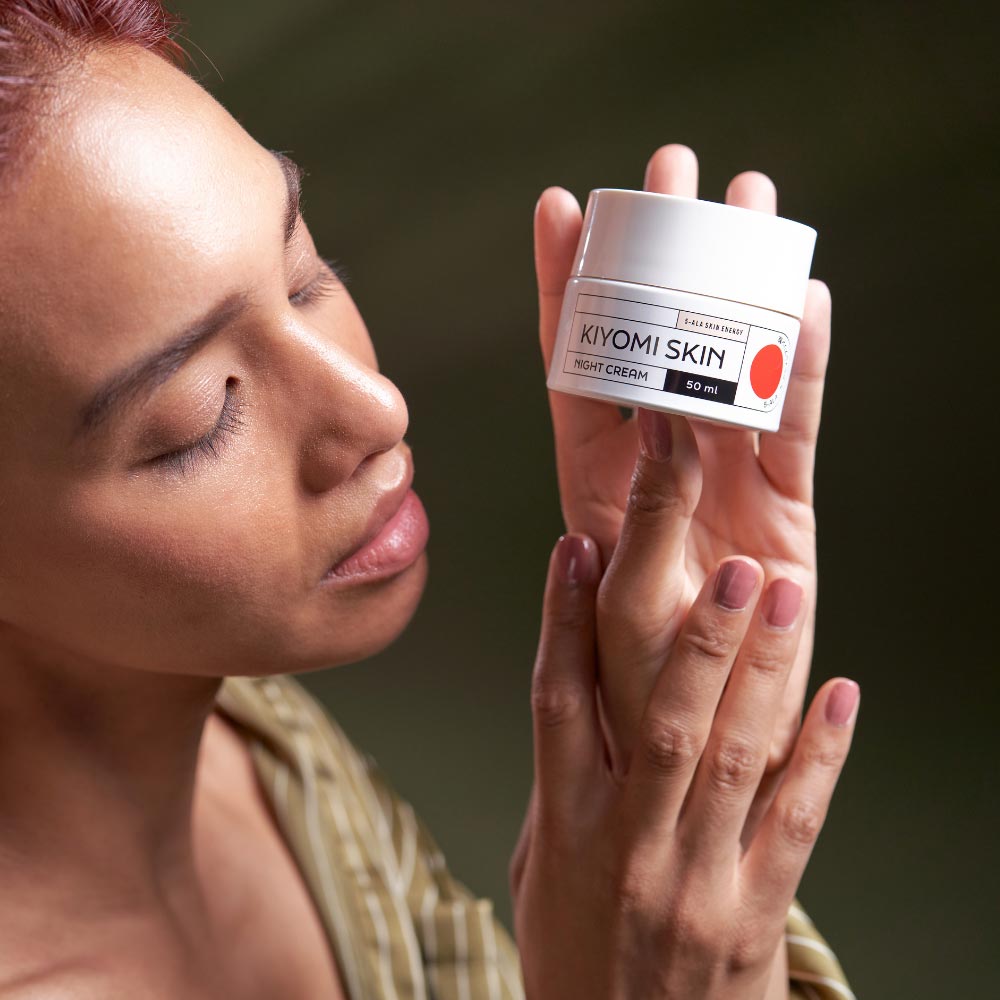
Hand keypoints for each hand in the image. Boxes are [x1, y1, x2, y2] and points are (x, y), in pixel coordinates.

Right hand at [510, 532, 858, 999]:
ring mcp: (695, 880)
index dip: (565, 620)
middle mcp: (628, 846)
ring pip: (732, 759)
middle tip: (728, 566)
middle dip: (698, 637)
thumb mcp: (542, 869)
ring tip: (786, 597)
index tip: (578, 551)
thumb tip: (578, 699)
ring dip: (764, 673)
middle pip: (662, 722)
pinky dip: (820, 755)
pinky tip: (842, 696)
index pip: (558, 703)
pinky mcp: (753, 915)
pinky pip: (794, 823)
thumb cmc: (577, 954)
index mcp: (566, 828)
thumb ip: (562, 785)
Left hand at [534, 144, 831, 785]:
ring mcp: (723, 478)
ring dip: (735, 287)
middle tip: (670, 169)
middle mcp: (657, 465)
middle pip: (654, 342)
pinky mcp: (783, 504)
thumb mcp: (623, 604)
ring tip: (746, 204)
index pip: (573, 364)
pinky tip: (801, 299)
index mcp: (593, 482)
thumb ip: (643, 519)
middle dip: (659, 255)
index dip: (564, 288)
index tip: (557, 210)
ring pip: (728, 364)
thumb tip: (664, 431)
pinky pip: (793, 421)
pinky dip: (799, 365)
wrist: (700, 742)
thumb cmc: (638, 686)